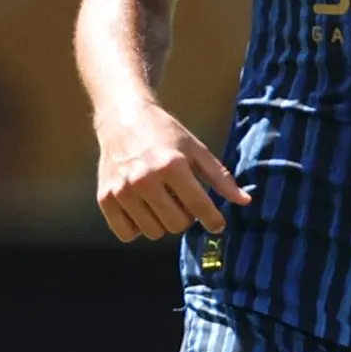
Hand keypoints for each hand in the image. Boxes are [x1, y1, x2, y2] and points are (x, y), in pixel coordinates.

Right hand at [94, 103, 248, 240]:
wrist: (122, 118)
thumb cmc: (164, 133)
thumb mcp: (196, 149)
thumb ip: (220, 177)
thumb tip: (245, 201)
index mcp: (172, 166)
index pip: (200, 208)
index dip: (213, 220)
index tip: (217, 224)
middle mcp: (145, 180)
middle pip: (176, 225)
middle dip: (185, 218)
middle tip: (181, 201)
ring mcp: (122, 191)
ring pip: (153, 232)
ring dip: (162, 222)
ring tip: (160, 202)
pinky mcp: (105, 198)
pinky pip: (127, 234)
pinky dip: (137, 227)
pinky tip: (142, 209)